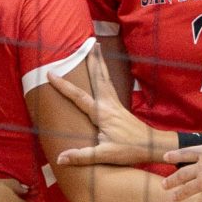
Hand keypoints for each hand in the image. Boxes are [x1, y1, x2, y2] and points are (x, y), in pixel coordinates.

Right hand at [49, 45, 174, 165]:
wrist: (151, 146)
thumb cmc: (129, 150)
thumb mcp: (105, 155)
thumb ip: (82, 156)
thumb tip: (60, 159)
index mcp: (102, 113)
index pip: (79, 96)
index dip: (63, 85)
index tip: (50, 73)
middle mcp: (109, 104)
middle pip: (98, 77)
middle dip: (92, 60)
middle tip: (88, 43)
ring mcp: (115, 104)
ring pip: (104, 78)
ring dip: (99, 63)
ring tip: (96, 48)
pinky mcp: (119, 106)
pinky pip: (109, 85)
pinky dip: (103, 74)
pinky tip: (102, 73)